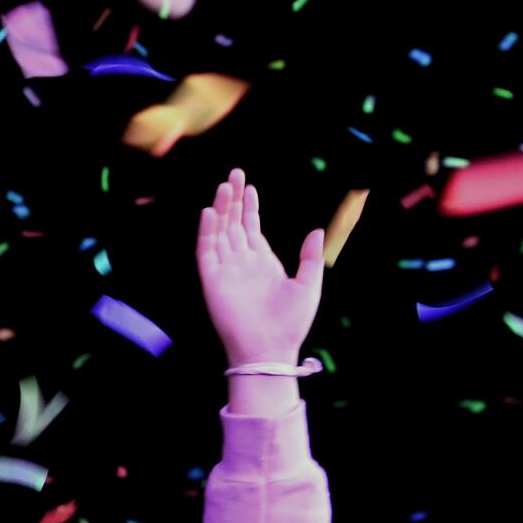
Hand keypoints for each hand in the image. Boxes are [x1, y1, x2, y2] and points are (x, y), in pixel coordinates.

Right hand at [196, 168, 324, 368]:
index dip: (249, 207)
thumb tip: (317, 230)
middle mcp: (241, 263)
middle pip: (233, 224)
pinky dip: (207, 232)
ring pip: (220, 232)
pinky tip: (210, 213)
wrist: (270, 349)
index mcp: (262, 263)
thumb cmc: (291, 323)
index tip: (248, 187)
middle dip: (233, 199)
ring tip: (224, 186)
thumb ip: (310, 257)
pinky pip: (206, 251)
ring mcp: (225, 270)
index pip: (251, 228)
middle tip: (234, 174)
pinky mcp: (212, 280)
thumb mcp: (309, 285)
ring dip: (221, 209)